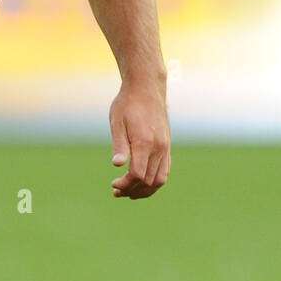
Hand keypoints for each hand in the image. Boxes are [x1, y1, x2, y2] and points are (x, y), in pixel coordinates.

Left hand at [109, 80, 169, 198]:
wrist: (147, 88)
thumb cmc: (128, 103)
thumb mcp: (117, 122)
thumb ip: (119, 145)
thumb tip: (117, 165)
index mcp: (145, 142)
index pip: (137, 174)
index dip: (125, 184)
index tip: (113, 184)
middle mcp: (159, 147)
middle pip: (148, 181)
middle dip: (132, 190)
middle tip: (117, 191)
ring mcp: (165, 148)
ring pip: (160, 179)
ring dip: (145, 190)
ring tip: (129, 192)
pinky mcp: (167, 146)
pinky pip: (165, 171)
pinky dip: (154, 181)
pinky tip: (142, 183)